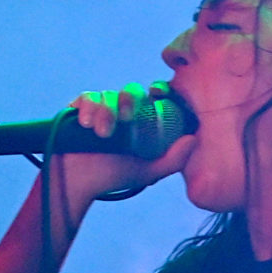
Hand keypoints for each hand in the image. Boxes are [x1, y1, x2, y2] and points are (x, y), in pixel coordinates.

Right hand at [49, 81, 193, 205]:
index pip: (154, 96)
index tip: (158, 92)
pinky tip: (87, 123)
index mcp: (142, 120)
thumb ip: (172, 160)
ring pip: (108, 94)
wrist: (79, 183)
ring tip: (102, 134)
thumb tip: (193, 139)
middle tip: (127, 118)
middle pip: (132, 90)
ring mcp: (101, 107)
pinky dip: (88, 106)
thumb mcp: (146, 171)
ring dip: (106, 111)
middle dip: (129, 99)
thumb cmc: (113, 176)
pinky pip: (87, 97)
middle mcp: (123, 109)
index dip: (160, 88)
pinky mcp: (80, 108)